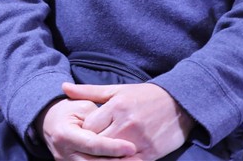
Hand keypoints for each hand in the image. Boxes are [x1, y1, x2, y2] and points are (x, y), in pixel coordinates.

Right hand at [40, 96, 133, 160]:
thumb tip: (118, 131)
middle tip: (137, 157)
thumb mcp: (83, 107)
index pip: (92, 144)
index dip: (112, 147)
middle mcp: (64, 153)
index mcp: (65, 134)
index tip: (131, 147)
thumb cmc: (70, 110)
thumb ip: (99, 120)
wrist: (50, 121)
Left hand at [68, 82, 191, 160]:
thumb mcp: (116, 90)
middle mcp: (126, 123)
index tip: (80, 135)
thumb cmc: (144, 95)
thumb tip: (63, 88)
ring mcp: (139, 140)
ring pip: (112, 157)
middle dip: (90, 148)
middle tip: (84, 149)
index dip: (82, 133)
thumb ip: (89, 91)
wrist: (179, 104)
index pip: (89, 126)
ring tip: (97, 157)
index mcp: (116, 106)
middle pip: (98, 143)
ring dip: (103, 159)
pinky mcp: (151, 153)